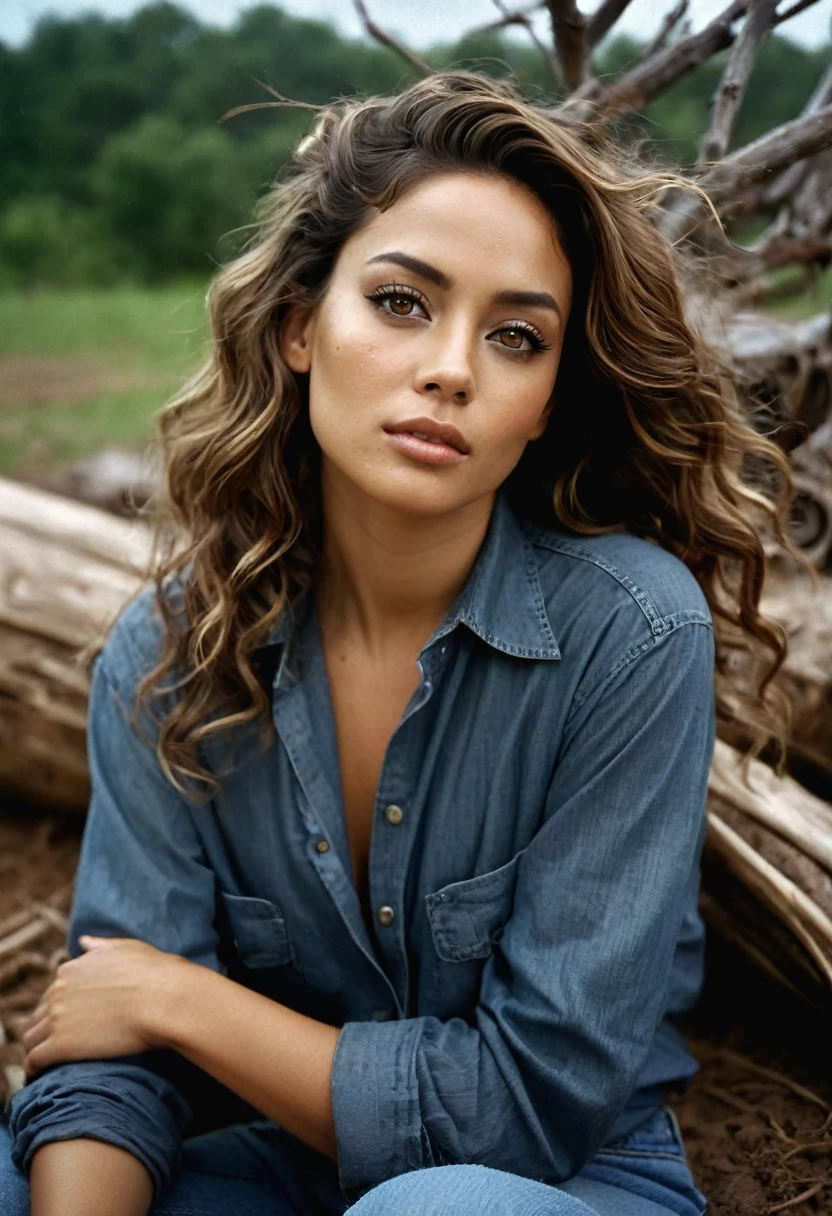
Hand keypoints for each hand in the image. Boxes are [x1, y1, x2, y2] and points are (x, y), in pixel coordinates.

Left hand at [20, 935, 187, 1077]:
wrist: (165, 998)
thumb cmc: (154, 973)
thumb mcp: (125, 948)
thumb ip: (99, 946)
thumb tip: (82, 941)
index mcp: (71, 970)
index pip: (51, 995)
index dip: (58, 1010)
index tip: (68, 1023)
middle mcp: (58, 991)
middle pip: (37, 1016)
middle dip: (44, 1030)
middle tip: (57, 1045)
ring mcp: (57, 1018)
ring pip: (30, 1038)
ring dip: (36, 1049)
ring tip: (48, 1063)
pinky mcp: (61, 1045)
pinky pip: (35, 1060)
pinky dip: (35, 1068)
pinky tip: (44, 1075)